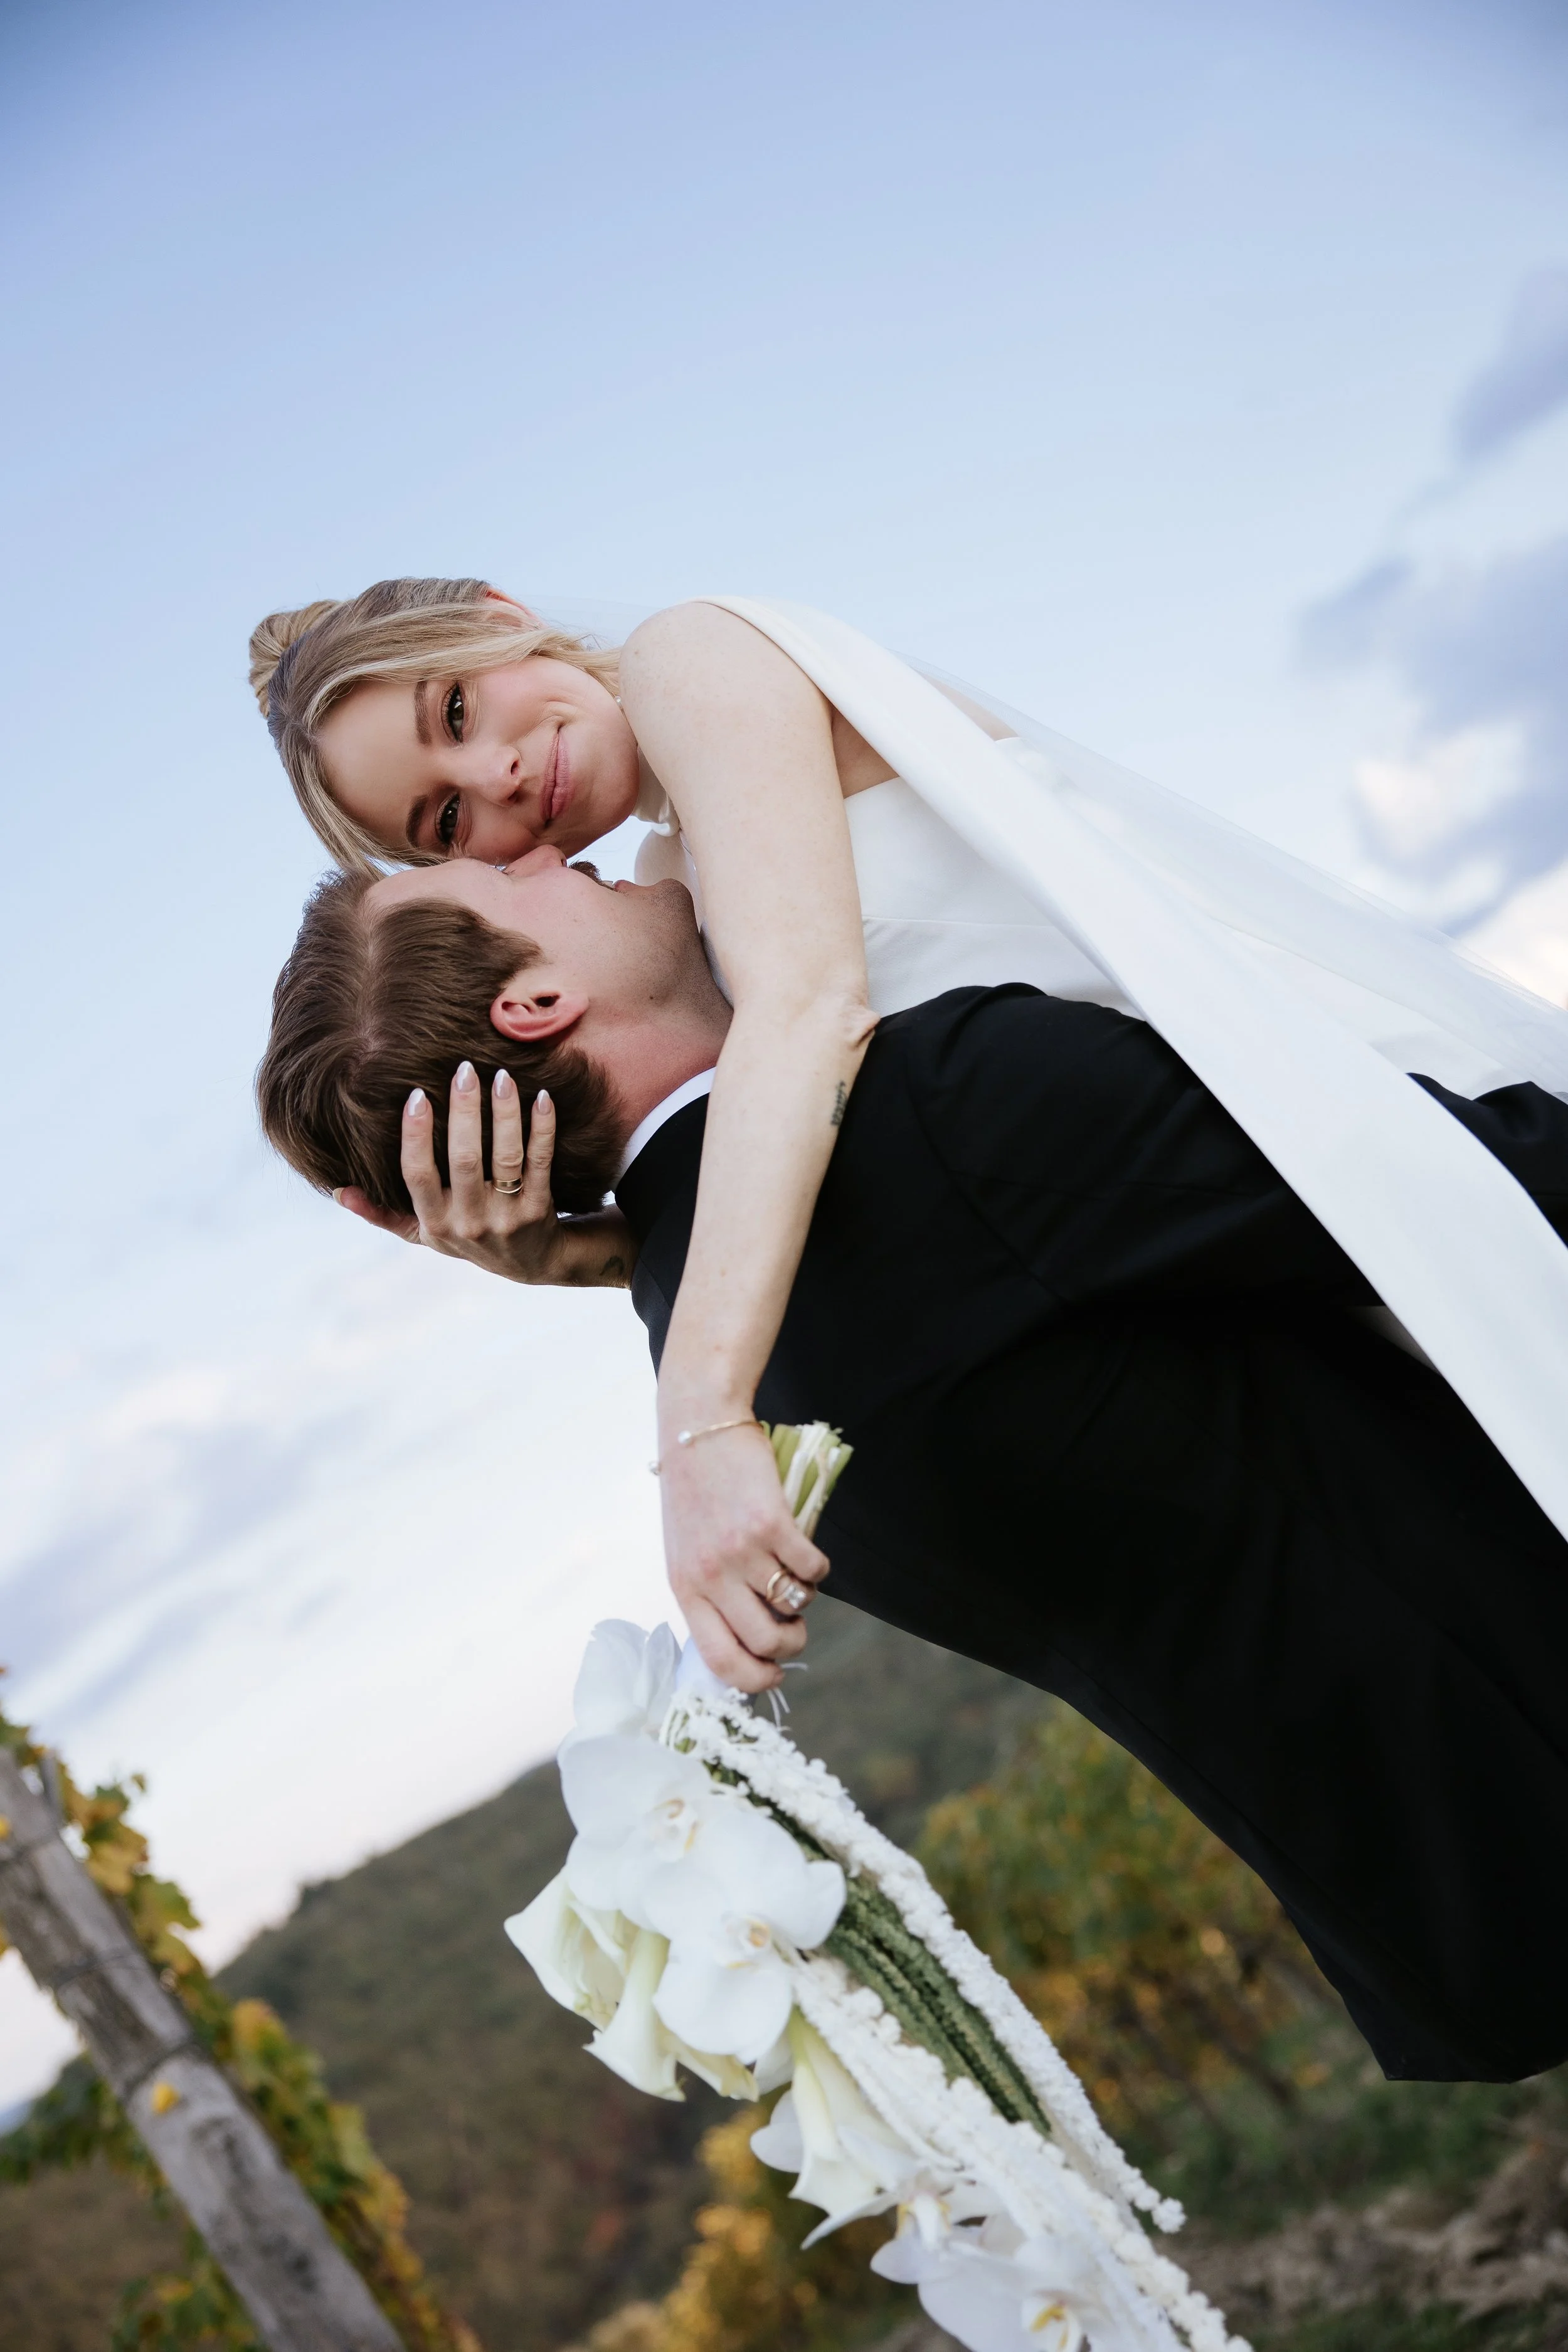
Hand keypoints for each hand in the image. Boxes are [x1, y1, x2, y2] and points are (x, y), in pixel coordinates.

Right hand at [337, 1064, 633, 1287]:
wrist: (531, 1264)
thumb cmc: (467, 1236)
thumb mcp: (423, 1233)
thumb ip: (382, 1214)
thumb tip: (340, 1191)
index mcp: (434, 1222)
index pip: (417, 1175)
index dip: (415, 1136)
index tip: (417, 1095)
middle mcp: (469, 1222)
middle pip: (464, 1160)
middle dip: (463, 1112)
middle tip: (464, 1070)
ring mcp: (507, 1216)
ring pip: (506, 1157)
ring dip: (504, 1114)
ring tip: (502, 1076)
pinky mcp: (540, 1208)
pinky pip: (541, 1162)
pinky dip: (542, 1129)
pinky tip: (543, 1098)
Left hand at [659, 1420, 829, 1691]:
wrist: (698, 1427)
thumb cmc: (693, 1492)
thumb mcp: (685, 1551)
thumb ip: (709, 1593)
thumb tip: (748, 1635)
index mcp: (685, 1588)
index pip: (718, 1659)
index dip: (753, 1679)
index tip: (774, 1674)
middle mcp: (711, 1575)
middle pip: (765, 1643)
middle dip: (791, 1645)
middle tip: (794, 1626)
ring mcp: (742, 1550)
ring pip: (793, 1608)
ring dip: (805, 1603)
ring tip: (797, 1582)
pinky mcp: (772, 1523)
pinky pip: (812, 1569)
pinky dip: (819, 1569)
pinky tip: (807, 1553)